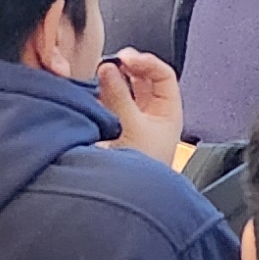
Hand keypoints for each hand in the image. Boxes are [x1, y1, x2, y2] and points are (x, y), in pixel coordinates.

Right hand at [98, 47, 185, 167]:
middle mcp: (151, 114)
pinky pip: (107, 105)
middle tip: (110, 62)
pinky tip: (91, 92)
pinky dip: (99, 96)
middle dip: (125, 68)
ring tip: (98, 75)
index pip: (163, 75)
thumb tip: (108, 68)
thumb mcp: (132, 126)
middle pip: (141, 79)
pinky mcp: (113, 129)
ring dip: (110, 81)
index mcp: (167, 112)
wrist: (129, 201)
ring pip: (122, 91)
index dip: (146, 62)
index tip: (127, 58)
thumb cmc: (143, 171)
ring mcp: (132, 121)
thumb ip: (118, 95)